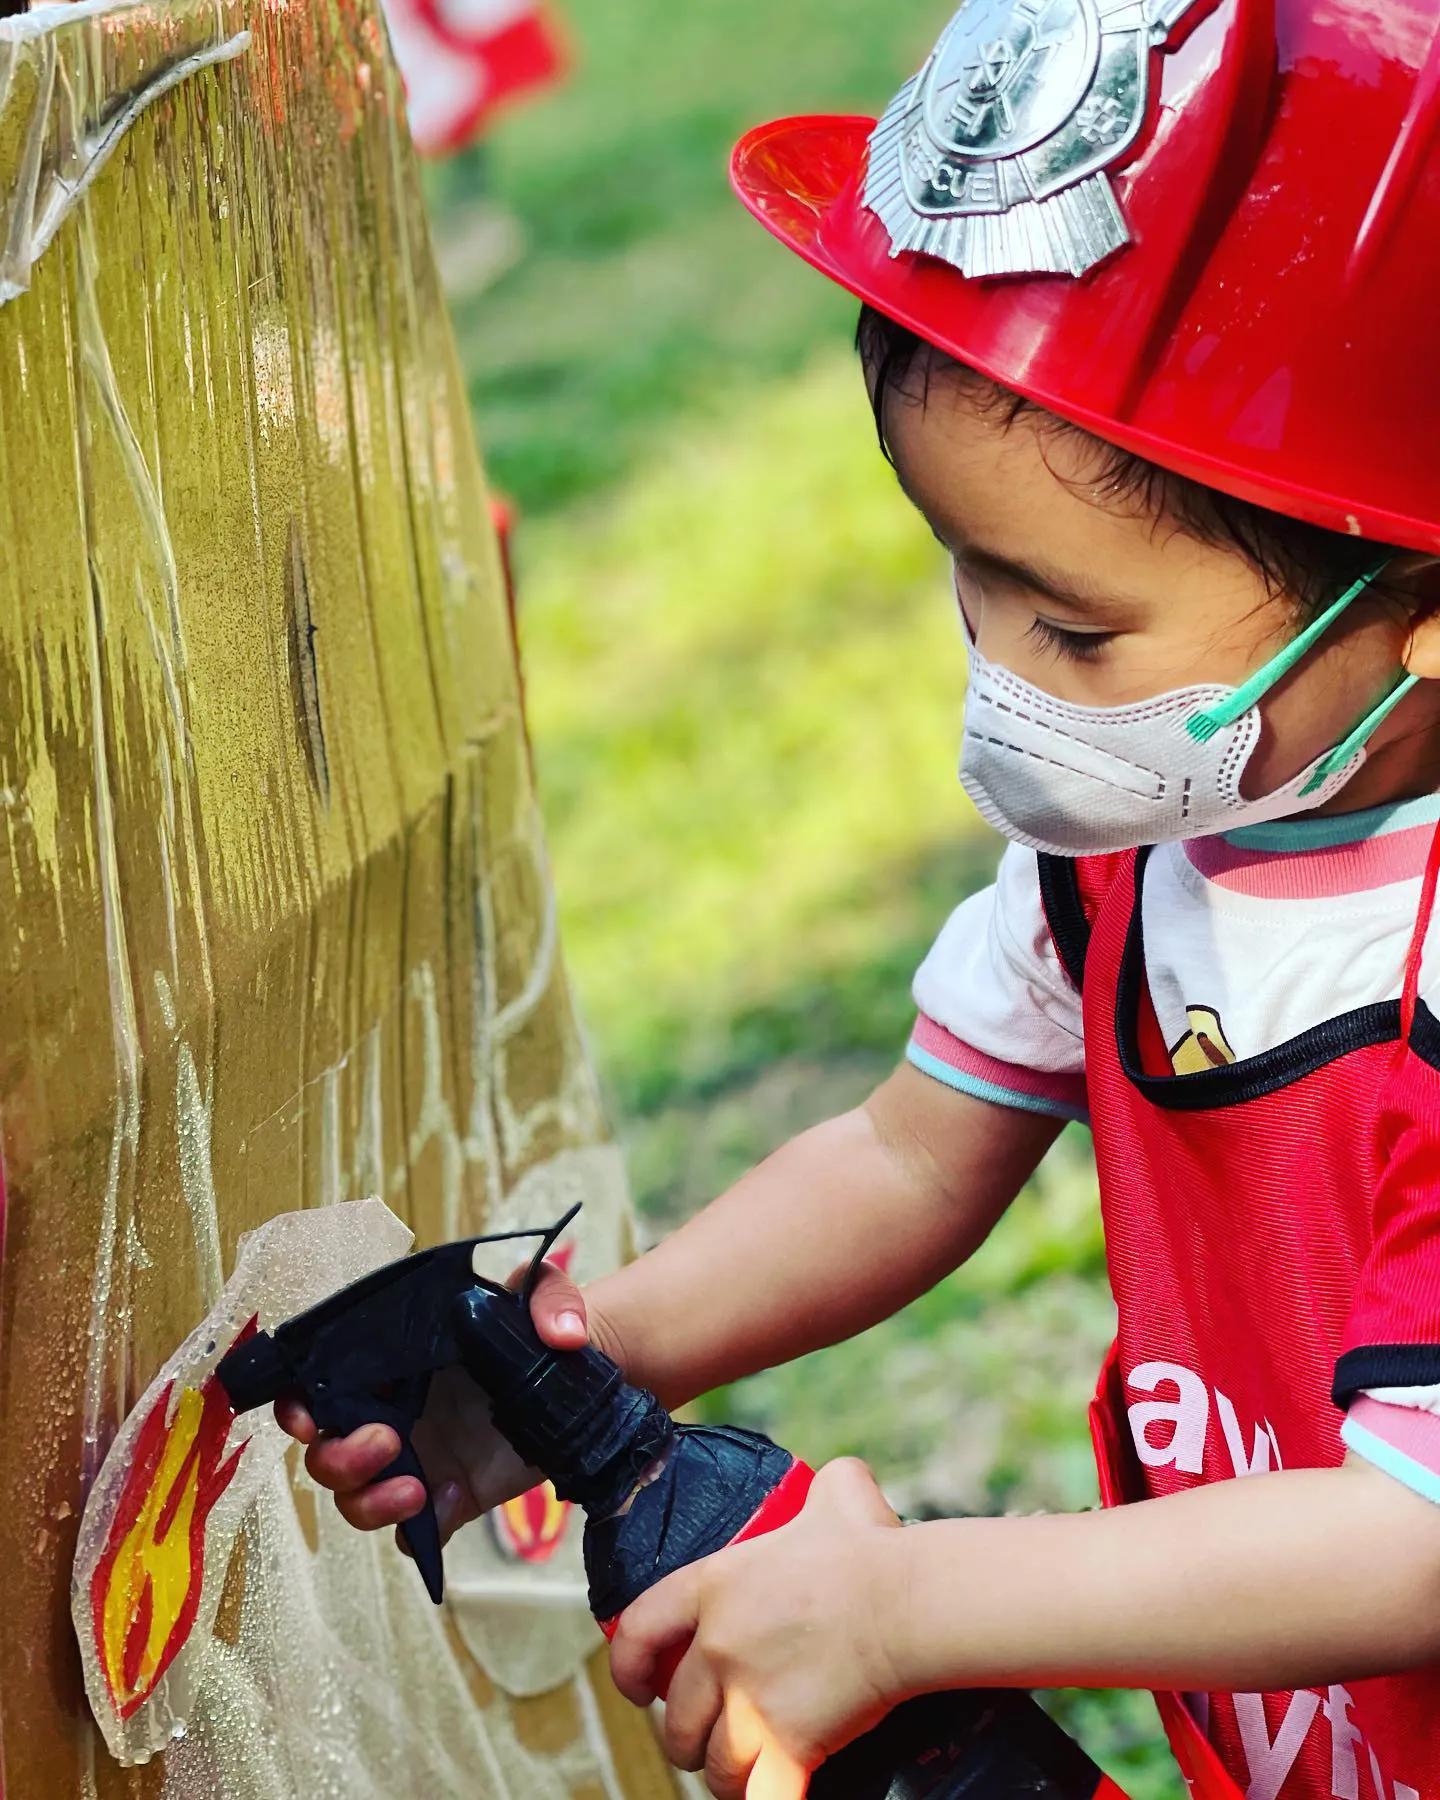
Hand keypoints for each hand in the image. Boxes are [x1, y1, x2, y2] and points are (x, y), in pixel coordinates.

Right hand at [275, 1260, 613, 1549]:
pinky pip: (413, 1535)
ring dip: (367, 1502)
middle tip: (386, 1442)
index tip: (305, 1413)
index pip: (323, 1382)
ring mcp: (421, 1460)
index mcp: (397, 1364)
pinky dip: (420, 1530)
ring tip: (415, 1490)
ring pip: (355, 1498)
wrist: (587, 1384)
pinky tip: (451, 1500)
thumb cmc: (546, 1333)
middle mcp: (396, 1412)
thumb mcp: (548, 1295)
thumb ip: (552, 1297)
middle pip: (325, 1451)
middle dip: (337, 1457)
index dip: (298, 1402)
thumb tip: (562, 1333)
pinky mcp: (452, 1499)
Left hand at [609, 1459, 911, 1799]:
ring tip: (743, 1772)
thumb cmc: (872, 1550)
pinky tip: (770, 1791)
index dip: (629, 1667)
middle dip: (688, 1737)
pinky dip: (759, 1798)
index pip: (641, 1630)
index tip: (636, 1689)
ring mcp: (749, 1701)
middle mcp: (719, 1647)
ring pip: (715, 1762)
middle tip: (709, 1738)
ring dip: (726, 1773)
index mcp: (716, 1586)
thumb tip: (841, 1482)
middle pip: (679, 1716)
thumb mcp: (839, 1493)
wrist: (906, 1606)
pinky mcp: (787, 1746)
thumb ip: (825, 1488)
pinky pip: (757, 1795)